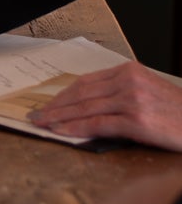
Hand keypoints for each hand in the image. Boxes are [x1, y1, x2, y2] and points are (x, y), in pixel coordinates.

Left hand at [29, 63, 181, 149]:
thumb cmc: (176, 114)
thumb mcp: (148, 93)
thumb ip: (120, 93)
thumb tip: (87, 106)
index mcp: (130, 71)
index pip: (86, 81)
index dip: (63, 94)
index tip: (47, 103)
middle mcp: (129, 81)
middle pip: (81, 93)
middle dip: (55, 106)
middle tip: (36, 115)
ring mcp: (132, 99)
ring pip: (85, 108)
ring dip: (59, 117)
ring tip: (42, 124)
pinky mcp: (136, 119)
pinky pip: (98, 124)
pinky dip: (76, 128)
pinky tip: (61, 132)